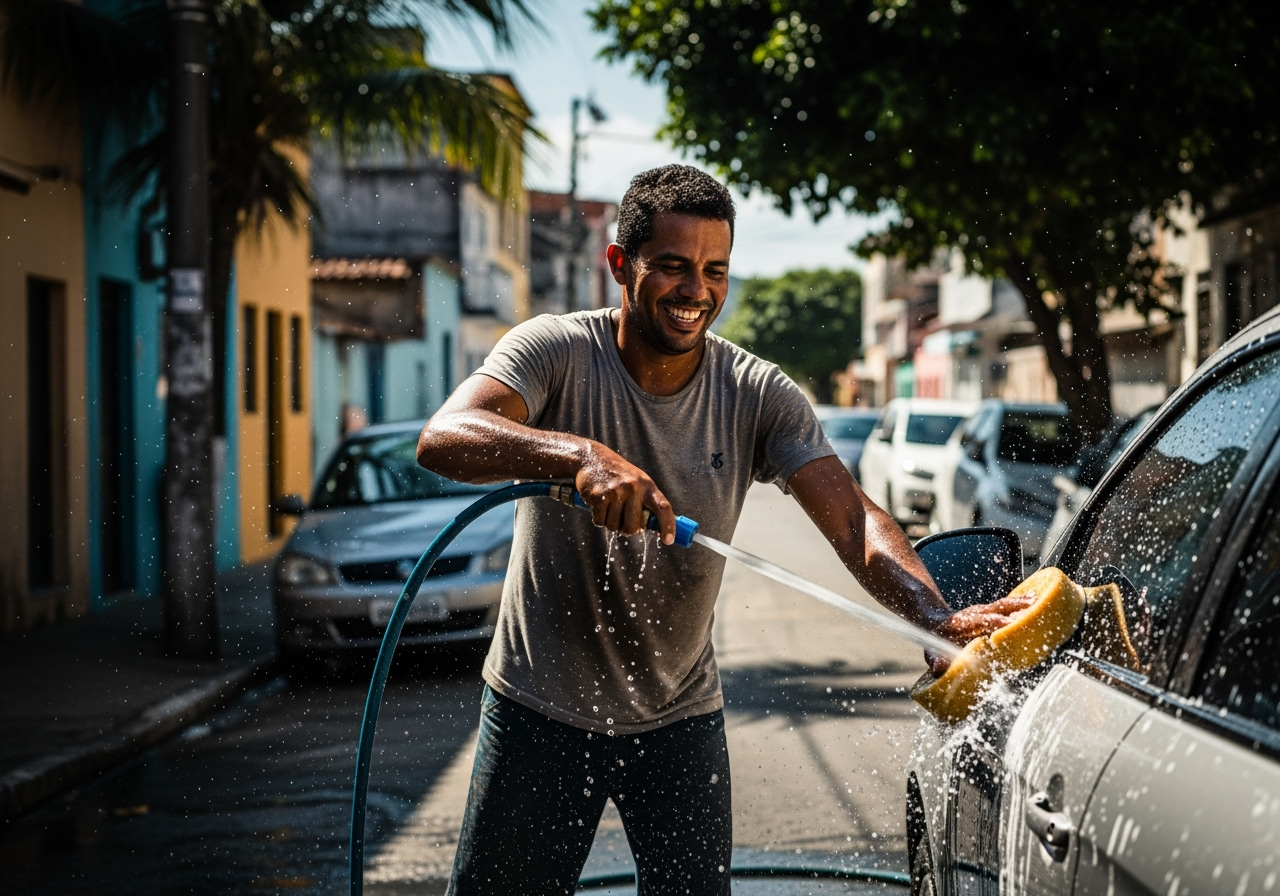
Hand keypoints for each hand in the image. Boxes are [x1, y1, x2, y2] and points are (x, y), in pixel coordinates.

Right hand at [575, 442, 676, 543]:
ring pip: (614, 527)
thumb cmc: (617, 474)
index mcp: (647, 485)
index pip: (663, 507)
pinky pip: (600, 522)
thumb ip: (646, 501)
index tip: (668, 540)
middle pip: (633, 527)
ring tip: (608, 506)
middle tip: (621, 518)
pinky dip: (598, 518)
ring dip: (609, 522)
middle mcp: (633, 488)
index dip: (668, 525)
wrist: (591, 458)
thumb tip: (655, 527)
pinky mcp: (599, 496)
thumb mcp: (636, 481)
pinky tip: (598, 504)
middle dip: (626, 529)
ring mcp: (616, 492)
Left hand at [924, 594, 1038, 674]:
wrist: (935, 623)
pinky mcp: (991, 611)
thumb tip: (938, 668)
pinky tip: (1036, 599)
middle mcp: (975, 614)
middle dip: (1014, 608)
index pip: (980, 621)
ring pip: (1004, 605)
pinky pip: (1007, 606)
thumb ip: (936, 659)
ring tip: (1038, 600)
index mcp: (963, 624)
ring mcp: (984, 610)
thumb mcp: (932, 651)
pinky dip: (1021, 602)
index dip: (994, 622)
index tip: (1008, 623)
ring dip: (1021, 602)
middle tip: (1033, 606)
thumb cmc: (936, 641)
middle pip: (996, 609)